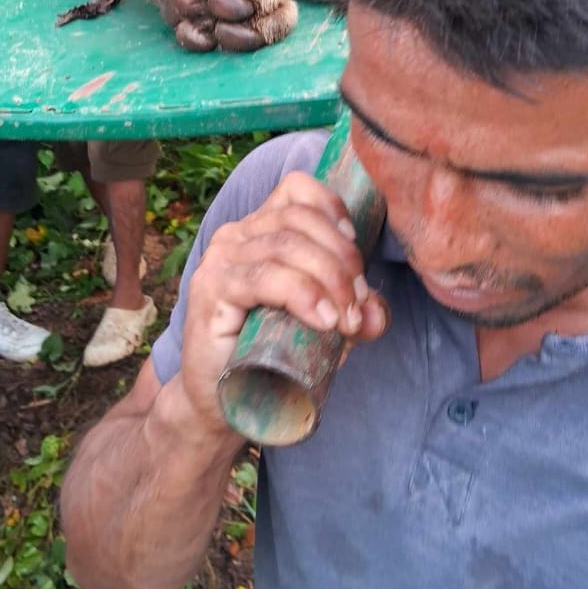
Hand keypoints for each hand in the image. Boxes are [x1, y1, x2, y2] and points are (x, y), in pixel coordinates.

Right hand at [178, 171, 389, 434]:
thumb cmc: (269, 353)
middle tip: (357, 306)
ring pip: (287, 245)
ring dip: (330, 281)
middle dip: (342, 260)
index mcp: (261, 228)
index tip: (356, 258)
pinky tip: (323, 320)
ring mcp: (221, 258)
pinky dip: (302, 294)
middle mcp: (237, 233)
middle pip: (301, 219)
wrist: (221, 400)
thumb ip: (353, 311)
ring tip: (345, 321)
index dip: (333, 211)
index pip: (298, 188)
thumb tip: (376, 312)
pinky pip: (264, 277)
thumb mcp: (323, 326)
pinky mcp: (211, 288)